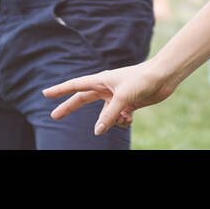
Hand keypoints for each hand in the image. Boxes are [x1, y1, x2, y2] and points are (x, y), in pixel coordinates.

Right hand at [44, 60, 173, 135]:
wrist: (164, 76)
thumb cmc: (143, 79)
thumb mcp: (123, 98)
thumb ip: (109, 115)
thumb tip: (97, 132)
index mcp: (101, 80)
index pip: (75, 86)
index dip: (60, 90)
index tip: (45, 93)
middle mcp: (107, 88)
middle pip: (82, 100)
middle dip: (69, 108)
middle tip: (53, 116)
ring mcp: (117, 97)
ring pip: (104, 115)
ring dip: (110, 121)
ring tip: (124, 115)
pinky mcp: (128, 104)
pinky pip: (117, 119)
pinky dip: (122, 122)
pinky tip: (131, 117)